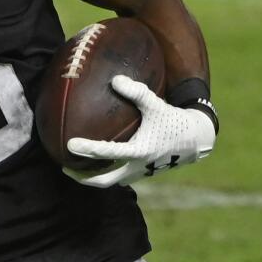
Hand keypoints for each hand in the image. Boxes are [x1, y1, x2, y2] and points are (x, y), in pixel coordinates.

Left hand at [65, 75, 214, 187]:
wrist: (196, 140)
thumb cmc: (174, 120)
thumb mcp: (156, 104)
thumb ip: (136, 92)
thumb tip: (115, 79)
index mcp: (140, 151)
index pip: (107, 153)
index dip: (87, 149)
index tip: (69, 145)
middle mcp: (138, 166)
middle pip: (104, 180)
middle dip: (82, 177)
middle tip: (65, 167)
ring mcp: (140, 173)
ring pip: (111, 181)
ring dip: (93, 177)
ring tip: (75, 168)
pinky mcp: (143, 173)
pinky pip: (119, 176)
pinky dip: (106, 172)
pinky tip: (96, 163)